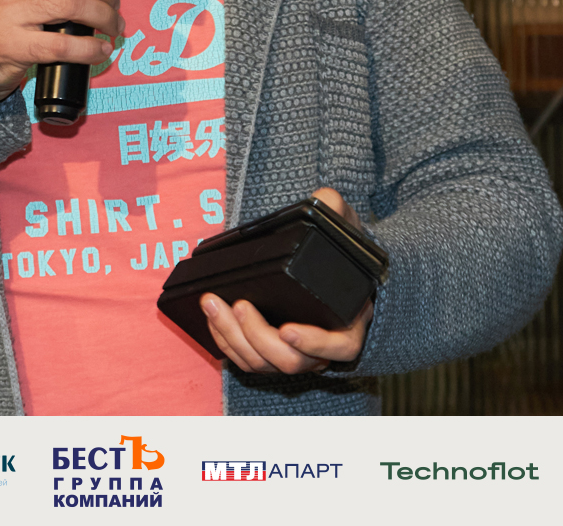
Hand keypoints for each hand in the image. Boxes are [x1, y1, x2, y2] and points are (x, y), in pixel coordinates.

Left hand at [200, 187, 372, 373]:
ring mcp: (295, 353)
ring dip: (233, 338)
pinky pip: (246, 358)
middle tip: (238, 305)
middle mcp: (323, 346)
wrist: (324, 269)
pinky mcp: (269, 351)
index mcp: (349, 321)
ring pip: (263, 363)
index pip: (341, 347)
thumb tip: (325, 199)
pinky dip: (225, 341)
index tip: (286, 329)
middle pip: (290, 360)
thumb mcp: (343, 227)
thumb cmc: (335, 252)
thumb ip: (337, 212)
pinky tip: (212, 317)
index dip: (313, 344)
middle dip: (257, 336)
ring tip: (213, 304)